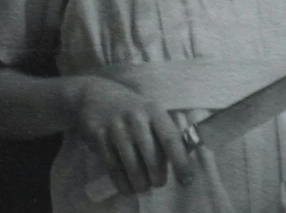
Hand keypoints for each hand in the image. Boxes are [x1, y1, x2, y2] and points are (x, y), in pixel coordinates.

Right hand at [74, 76, 193, 196]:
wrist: (97, 96)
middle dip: (158, 176)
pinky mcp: (99, 137)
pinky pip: (113, 167)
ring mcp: (116, 127)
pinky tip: (128, 188)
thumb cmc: (132, 107)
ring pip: (132, 164)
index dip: (180, 161)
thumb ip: (168, 129)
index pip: (171, 138)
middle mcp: (136, 118)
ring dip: (140, 182)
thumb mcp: (152, 110)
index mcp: (154, 110)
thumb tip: (188, 152)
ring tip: (144, 187)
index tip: (187, 179)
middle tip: (159, 183)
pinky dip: (122, 183)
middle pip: (151, 155)